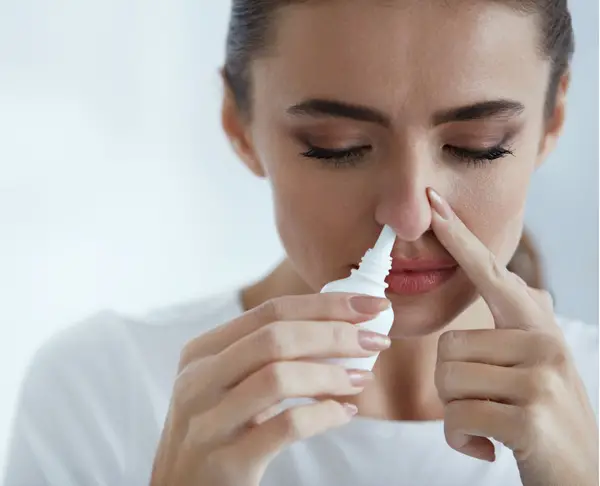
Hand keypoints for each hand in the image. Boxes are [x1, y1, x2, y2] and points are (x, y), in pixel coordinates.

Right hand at [149, 292, 390, 485]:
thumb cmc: (217, 431)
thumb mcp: (230, 384)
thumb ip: (269, 356)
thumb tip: (339, 329)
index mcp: (202, 352)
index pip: (270, 311)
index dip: (325, 304)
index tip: (368, 305)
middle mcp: (199, 380)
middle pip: (276, 337)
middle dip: (335, 333)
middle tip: (376, 340)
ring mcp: (208, 420)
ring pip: (279, 377)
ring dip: (331, 374)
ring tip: (362, 379)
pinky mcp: (225, 460)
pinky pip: (285, 427)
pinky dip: (323, 416)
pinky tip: (342, 413)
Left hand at [428, 188, 597, 485]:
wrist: (582, 478)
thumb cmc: (544, 418)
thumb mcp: (539, 366)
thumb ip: (523, 326)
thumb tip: (520, 282)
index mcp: (539, 326)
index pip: (491, 275)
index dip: (460, 240)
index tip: (434, 207)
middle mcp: (544, 342)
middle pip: (448, 345)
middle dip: (451, 383)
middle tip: (485, 402)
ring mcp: (539, 378)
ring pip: (448, 380)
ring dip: (457, 413)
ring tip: (492, 423)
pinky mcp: (527, 416)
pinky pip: (458, 416)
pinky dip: (462, 438)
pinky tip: (491, 446)